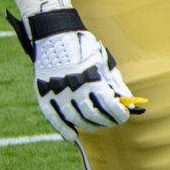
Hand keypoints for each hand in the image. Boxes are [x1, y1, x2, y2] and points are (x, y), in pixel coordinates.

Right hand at [7, 9, 139, 145]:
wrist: (54, 34)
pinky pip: (53, 118)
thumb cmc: (83, 47)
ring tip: (95, 124)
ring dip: (88, 125)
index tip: (123, 116)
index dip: (119, 114)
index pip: (109, 105)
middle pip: (92, 115)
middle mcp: (73, 88)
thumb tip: (127, 103)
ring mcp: (56, 92)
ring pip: (75, 119)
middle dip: (106, 120)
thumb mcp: (103, 62)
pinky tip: (73, 135)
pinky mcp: (42, 95)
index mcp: (91, 78)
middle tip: (112, 121)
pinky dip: (63, 129)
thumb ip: (115, 84)